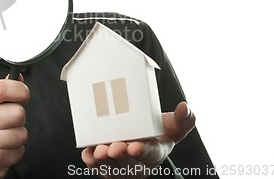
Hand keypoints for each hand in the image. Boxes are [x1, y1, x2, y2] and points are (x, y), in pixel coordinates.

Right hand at [0, 78, 29, 178]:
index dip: (19, 89)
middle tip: (7, 123)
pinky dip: (15, 151)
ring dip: (18, 136)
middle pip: (18, 112)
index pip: (1, 88)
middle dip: (18, 118)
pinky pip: (20, 150)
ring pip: (22, 133)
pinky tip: (2, 150)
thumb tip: (17, 78)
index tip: (24, 94)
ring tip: (3, 138)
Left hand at [81, 102, 195, 178]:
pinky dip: (92, 161)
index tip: (135, 147)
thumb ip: (184, 119)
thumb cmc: (159, 134)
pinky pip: (97, 166)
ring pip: (112, 167)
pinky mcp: (107, 165)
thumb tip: (185, 106)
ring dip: (104, 160)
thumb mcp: (174, 127)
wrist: (145, 140)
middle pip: (128, 162)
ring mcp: (121, 166)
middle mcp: (138, 162)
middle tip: (113, 148)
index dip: (142, 151)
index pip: (150, 154)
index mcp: (156, 153)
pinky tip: (88, 154)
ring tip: (100, 151)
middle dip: (120, 156)